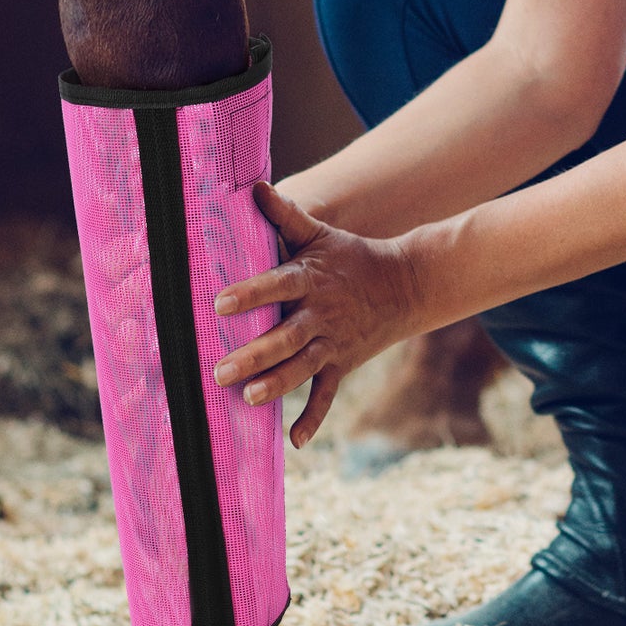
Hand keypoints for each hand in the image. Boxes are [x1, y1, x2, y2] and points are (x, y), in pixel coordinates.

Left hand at [212, 182, 418, 447]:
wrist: (405, 285)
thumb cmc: (351, 256)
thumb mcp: (320, 233)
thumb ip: (284, 216)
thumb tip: (252, 185)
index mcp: (311, 280)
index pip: (278, 286)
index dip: (251, 294)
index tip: (220, 304)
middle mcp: (321, 314)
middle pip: (286, 337)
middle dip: (255, 355)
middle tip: (220, 371)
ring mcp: (333, 343)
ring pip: (302, 368)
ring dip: (277, 384)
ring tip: (249, 398)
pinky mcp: (342, 364)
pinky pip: (327, 394)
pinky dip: (313, 418)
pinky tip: (294, 440)